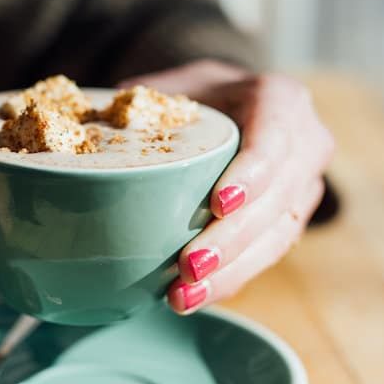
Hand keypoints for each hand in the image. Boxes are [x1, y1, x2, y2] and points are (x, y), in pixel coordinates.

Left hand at [121, 60, 334, 313]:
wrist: (225, 107)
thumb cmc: (190, 97)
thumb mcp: (167, 86)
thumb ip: (132, 104)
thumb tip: (78, 131)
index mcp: (280, 100)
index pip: (274, 140)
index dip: (252, 174)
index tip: (218, 204)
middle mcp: (305, 144)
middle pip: (277, 199)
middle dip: (233, 239)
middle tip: (188, 268)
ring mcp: (303, 187)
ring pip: (277, 237)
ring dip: (231, 272)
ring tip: (183, 296)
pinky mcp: (290, 221)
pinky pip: (266, 256)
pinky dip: (229, 279)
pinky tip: (192, 296)